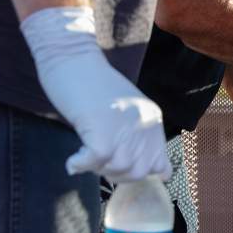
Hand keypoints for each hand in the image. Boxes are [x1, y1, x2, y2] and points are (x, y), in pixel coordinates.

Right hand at [21, 7, 170, 181]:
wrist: (72, 57)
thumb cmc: (93, 84)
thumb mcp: (128, 109)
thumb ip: (138, 136)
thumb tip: (154, 171)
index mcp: (153, 120)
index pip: (160, 166)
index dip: (137, 172)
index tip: (116, 164)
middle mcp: (144, 125)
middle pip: (138, 172)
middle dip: (116, 175)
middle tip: (96, 162)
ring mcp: (125, 127)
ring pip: (118, 169)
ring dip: (97, 169)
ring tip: (84, 155)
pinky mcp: (101, 128)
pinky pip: (95, 161)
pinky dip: (81, 165)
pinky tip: (73, 161)